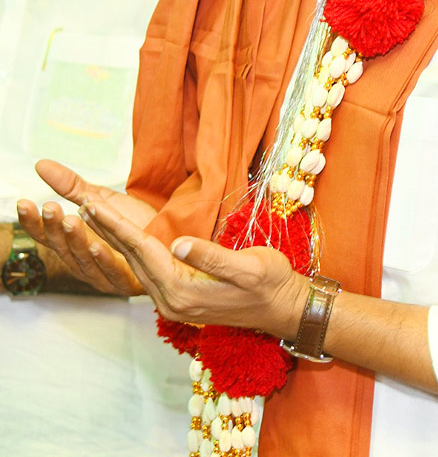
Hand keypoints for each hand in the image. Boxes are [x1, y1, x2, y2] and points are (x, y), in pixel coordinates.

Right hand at [16, 160, 154, 294]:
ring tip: (71, 219)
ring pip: (83, 262)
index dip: (34, 222)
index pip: (47, 236)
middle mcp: (85, 264)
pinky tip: (97, 244)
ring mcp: (104, 276)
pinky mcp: (127, 283)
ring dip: (77, 241)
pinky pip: (112, 273)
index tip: (25, 203)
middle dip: (54, 229)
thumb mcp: (99, 199)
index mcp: (75, 246)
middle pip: (62, 250)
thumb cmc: (134, 221)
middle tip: (51, 208)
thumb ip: (71, 186)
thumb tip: (41, 164)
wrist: (171, 235)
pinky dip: (103, 259)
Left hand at [79, 196, 309, 338]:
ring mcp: (174, 302)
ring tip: (95, 215)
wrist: (284, 308)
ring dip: (116, 239)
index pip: (142, 251)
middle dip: (107, 230)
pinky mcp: (180, 297)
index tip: (92, 204)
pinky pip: (147, 269)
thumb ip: (211, 257)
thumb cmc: (271, 283)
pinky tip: (124, 237)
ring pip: (137, 264)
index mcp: (183, 292)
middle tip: (82, 202)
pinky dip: (131, 249)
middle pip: (133, 258)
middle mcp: (171, 301)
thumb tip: (178, 244)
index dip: (116, 226)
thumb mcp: (248, 266)